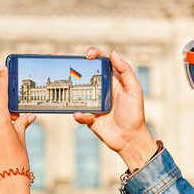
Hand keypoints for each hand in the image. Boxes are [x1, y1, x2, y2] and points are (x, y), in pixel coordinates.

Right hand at [73, 48, 158, 169]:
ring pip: (77, 91)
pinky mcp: (88, 116)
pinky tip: (79, 114)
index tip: (87, 55)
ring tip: (59, 81)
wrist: (129, 139)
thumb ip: (126, 71)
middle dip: (72, 64)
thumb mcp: (134, 90)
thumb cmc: (134, 114)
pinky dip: (79, 114)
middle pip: (85, 72)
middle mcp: (101, 88)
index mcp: (113, 80)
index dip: (94, 54)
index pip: (101, 61)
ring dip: (67, 87)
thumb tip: (113, 53)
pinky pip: (79, 113)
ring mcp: (93, 102)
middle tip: (61, 57)